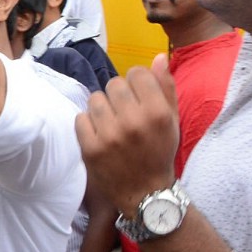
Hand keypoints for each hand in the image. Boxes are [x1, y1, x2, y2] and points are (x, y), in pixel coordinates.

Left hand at [75, 54, 178, 216]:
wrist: (145, 194)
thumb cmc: (159, 152)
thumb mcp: (171, 121)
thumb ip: (165, 87)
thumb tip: (158, 56)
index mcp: (158, 113)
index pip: (136, 73)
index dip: (136, 82)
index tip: (138, 95)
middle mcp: (134, 122)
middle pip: (113, 83)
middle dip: (118, 95)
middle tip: (124, 112)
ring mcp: (110, 136)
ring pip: (95, 98)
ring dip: (102, 108)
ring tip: (112, 123)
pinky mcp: (90, 148)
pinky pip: (80, 118)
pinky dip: (88, 124)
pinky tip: (100, 135)